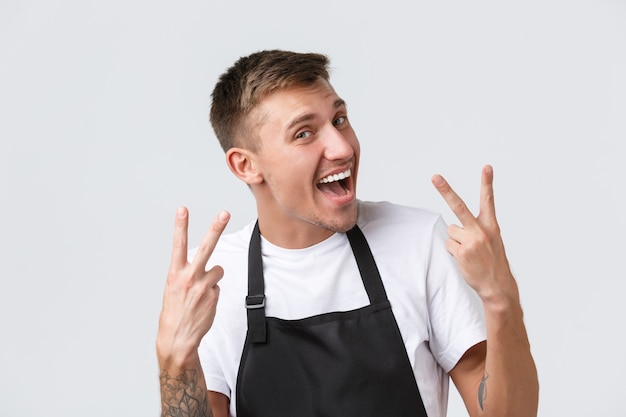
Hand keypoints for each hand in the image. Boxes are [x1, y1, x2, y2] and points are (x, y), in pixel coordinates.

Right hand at [157, 207, 229, 367]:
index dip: (180, 226)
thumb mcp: (173, 288)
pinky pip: (217, 287)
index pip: (178, 245)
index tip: (182, 209)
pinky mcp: (214, 296)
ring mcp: (203, 287)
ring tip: (200, 293)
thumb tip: (207, 267)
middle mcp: (189, 277)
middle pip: (207, 247)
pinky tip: (203, 304)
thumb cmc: (174, 312)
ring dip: (213, 278)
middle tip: (224, 213)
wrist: (177, 338)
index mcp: (174, 273)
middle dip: (216, 228)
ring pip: (218, 270)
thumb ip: (187, 273)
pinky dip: (212, 293)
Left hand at [431, 165, 516, 304]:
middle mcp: (481, 230)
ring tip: (469, 252)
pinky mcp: (462, 252)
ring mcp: (471, 241)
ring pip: (451, 231)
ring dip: (456, 241)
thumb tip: (453, 228)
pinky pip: (448, 244)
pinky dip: (453, 251)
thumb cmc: (492, 262)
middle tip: (434, 177)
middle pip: (459, 206)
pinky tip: (465, 259)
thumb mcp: (492, 241)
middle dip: (445, 190)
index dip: (487, 183)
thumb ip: (476, 229)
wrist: (498, 286)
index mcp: (491, 226)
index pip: (488, 200)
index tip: (487, 167)